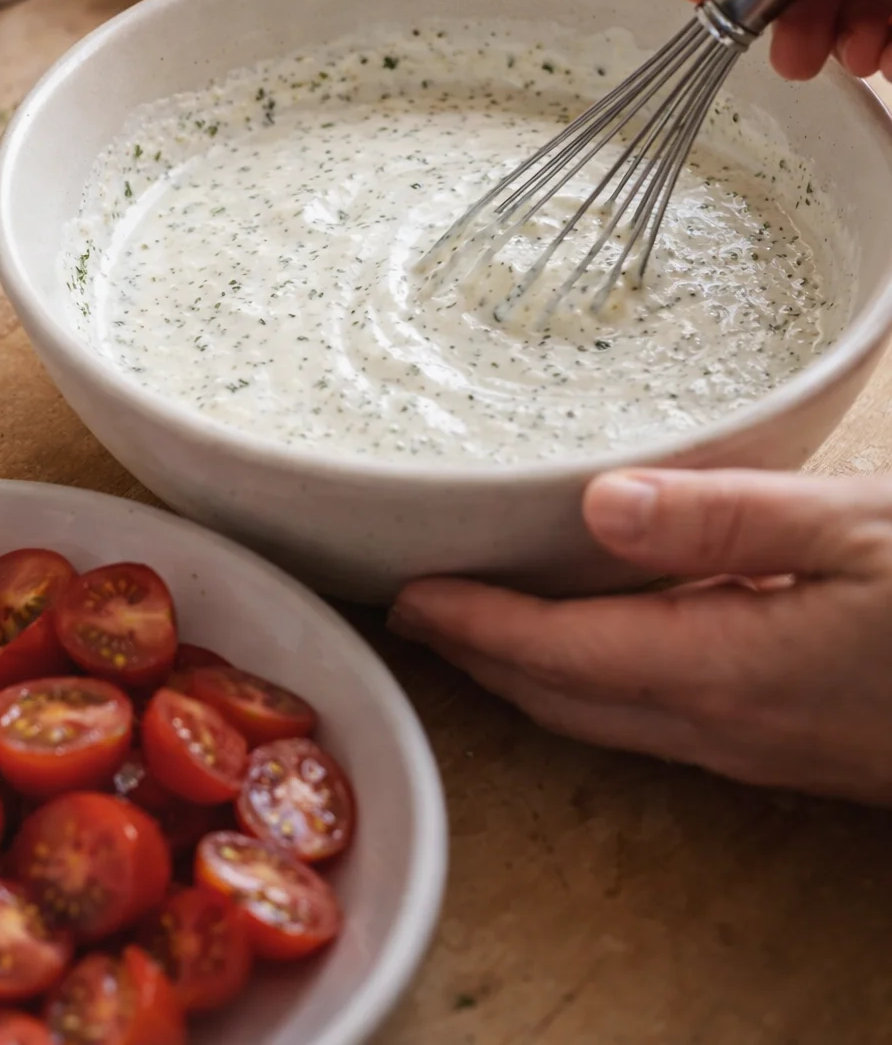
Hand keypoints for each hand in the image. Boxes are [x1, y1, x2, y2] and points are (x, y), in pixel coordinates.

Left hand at [390, 469, 891, 805]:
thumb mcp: (855, 531)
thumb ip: (722, 519)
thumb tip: (596, 505)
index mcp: (719, 668)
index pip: (551, 656)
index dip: (469, 628)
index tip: (404, 595)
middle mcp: (724, 725)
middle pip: (565, 699)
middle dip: (483, 659)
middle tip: (423, 607)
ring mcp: (761, 747)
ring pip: (612, 716)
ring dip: (537, 673)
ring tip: (489, 619)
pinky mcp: (795, 743)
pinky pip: (666, 716)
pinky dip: (604, 677)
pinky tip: (612, 636)